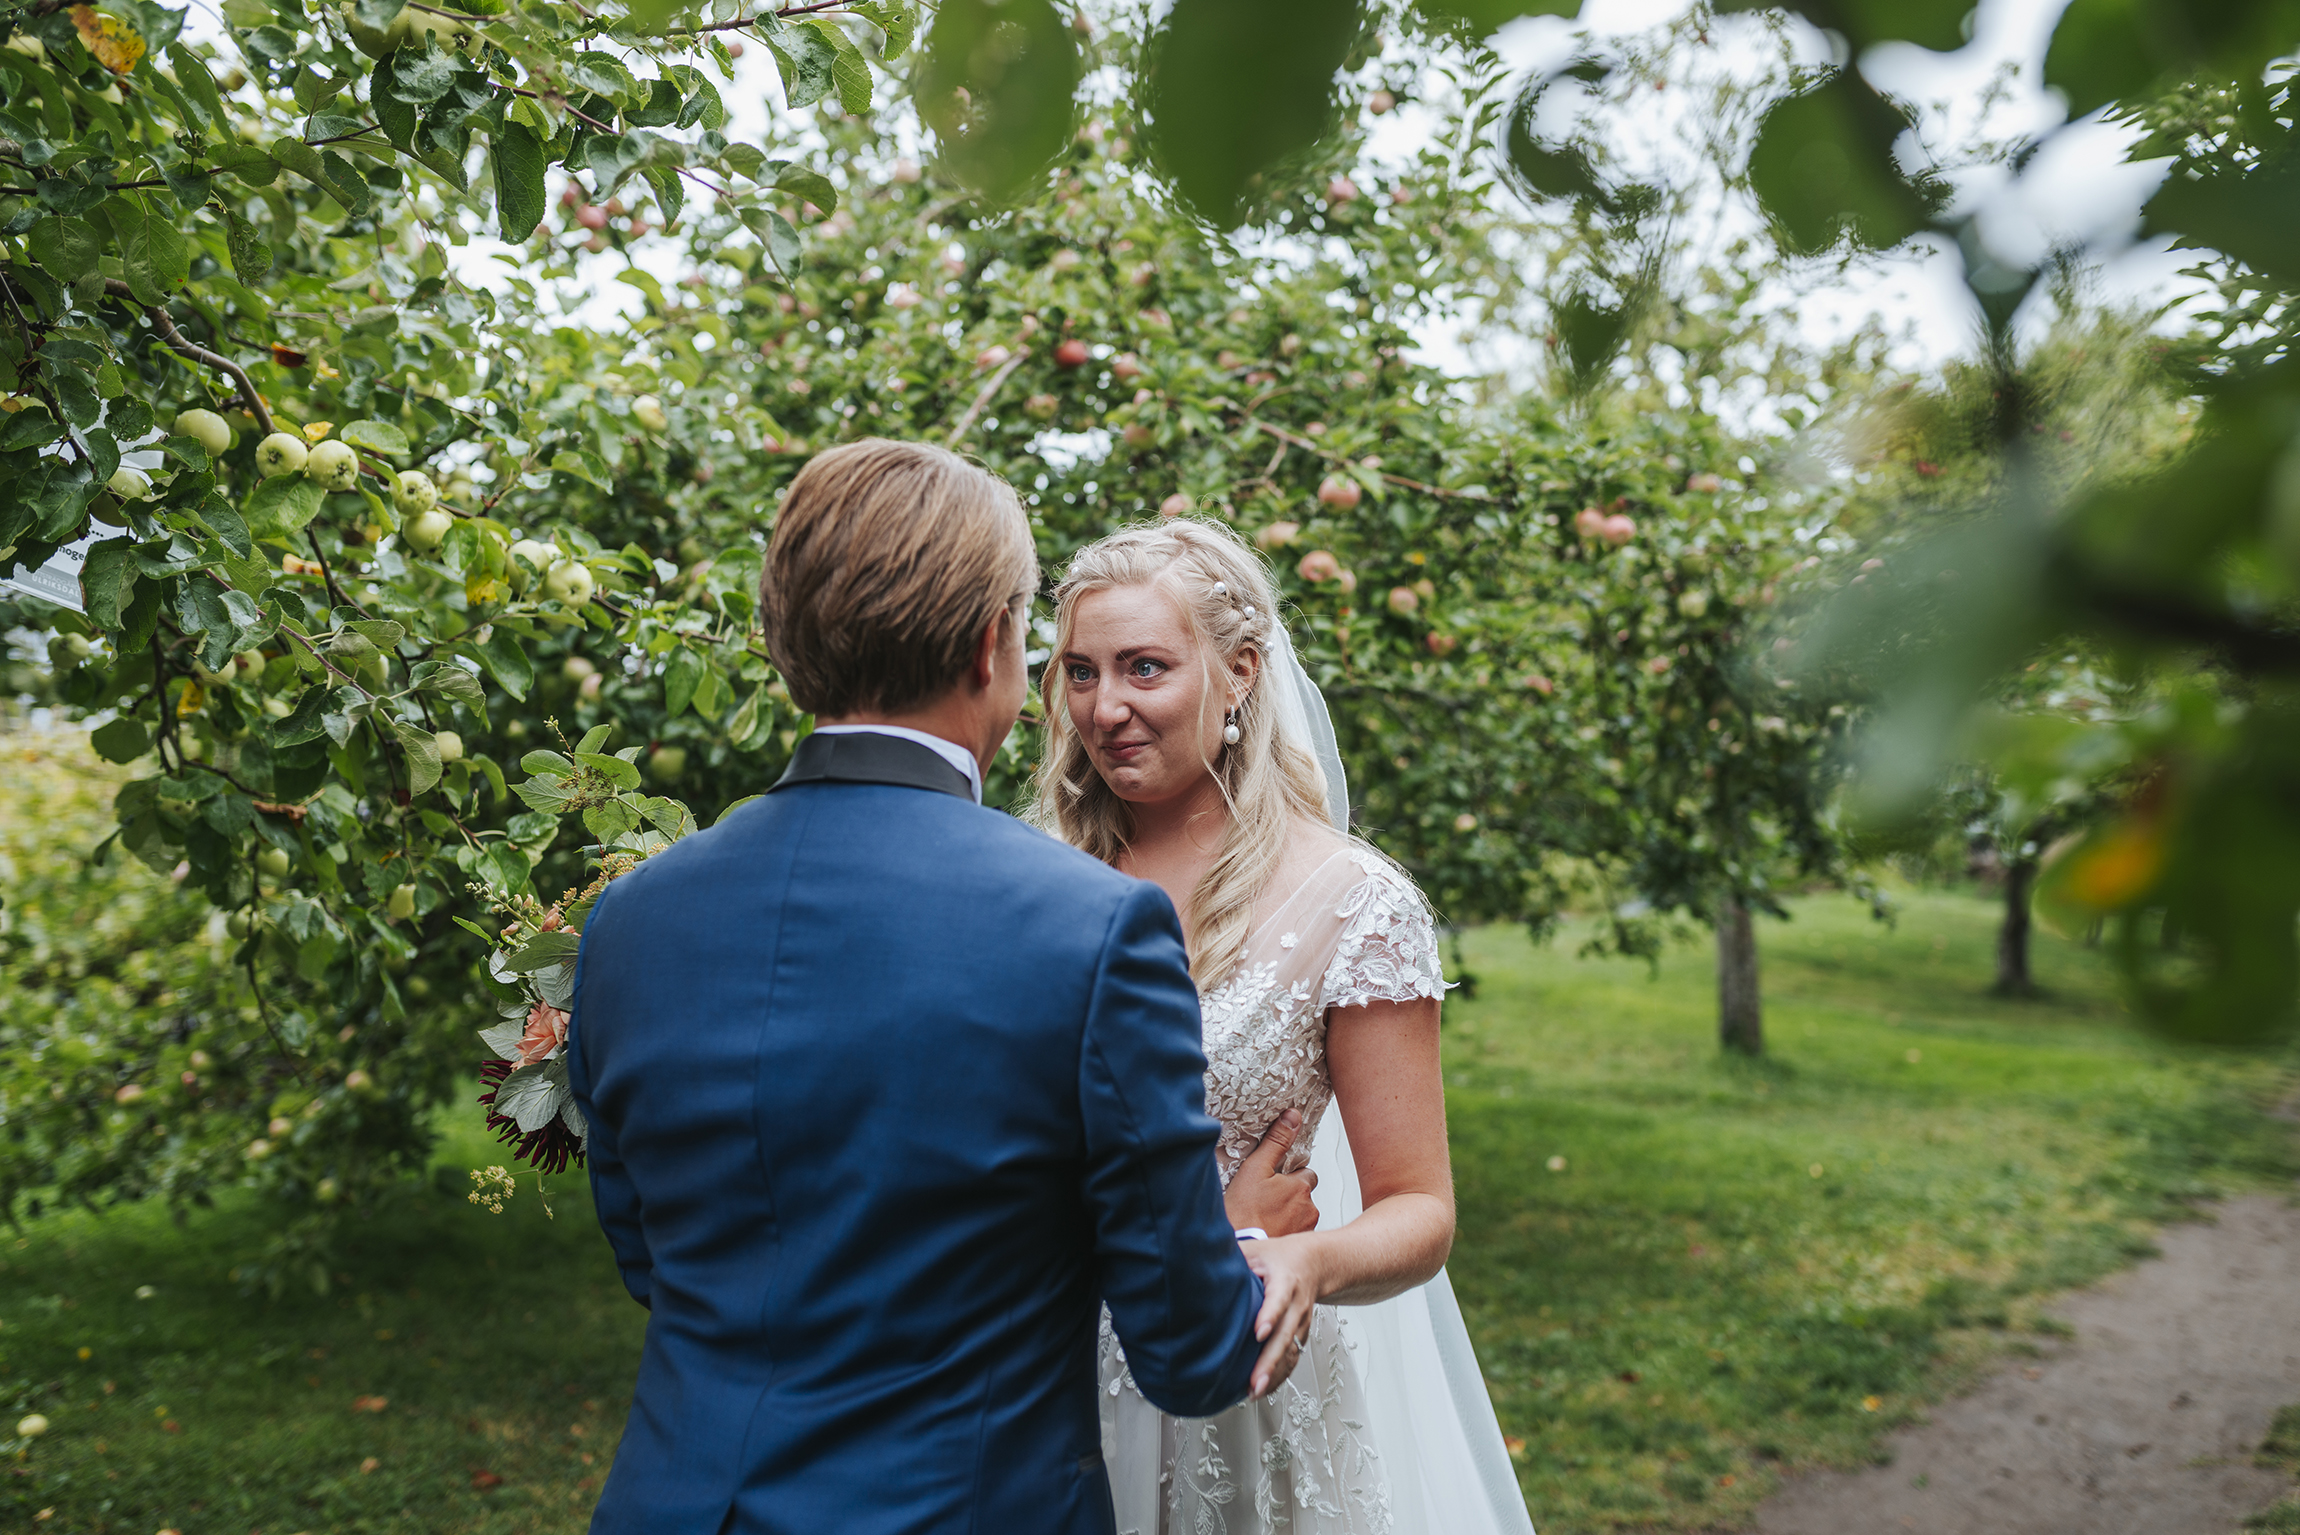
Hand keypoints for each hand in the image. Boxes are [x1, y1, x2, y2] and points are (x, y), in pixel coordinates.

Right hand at [1223, 1108, 1320, 1238]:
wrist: (1237, 1249)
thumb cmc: (1242, 1212)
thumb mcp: (1255, 1169)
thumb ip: (1275, 1142)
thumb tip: (1292, 1117)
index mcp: (1300, 1186)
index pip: (1305, 1173)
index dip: (1288, 1176)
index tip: (1272, 1182)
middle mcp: (1309, 1207)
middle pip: (1304, 1194)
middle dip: (1291, 1195)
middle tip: (1266, 1201)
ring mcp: (1306, 1228)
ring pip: (1301, 1213)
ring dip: (1289, 1213)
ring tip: (1264, 1217)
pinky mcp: (1299, 1244)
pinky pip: (1297, 1232)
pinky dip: (1286, 1230)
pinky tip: (1268, 1230)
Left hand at [1238, 1234, 1321, 1397]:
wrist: (1314, 1263)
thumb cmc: (1280, 1257)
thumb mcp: (1255, 1250)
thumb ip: (1232, 1257)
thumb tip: (1198, 1260)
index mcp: (1285, 1281)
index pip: (1279, 1299)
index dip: (1270, 1316)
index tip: (1259, 1333)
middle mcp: (1296, 1304)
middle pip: (1285, 1335)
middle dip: (1269, 1360)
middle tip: (1254, 1381)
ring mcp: (1300, 1322)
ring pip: (1290, 1351)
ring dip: (1273, 1374)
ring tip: (1254, 1391)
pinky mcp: (1300, 1335)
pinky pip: (1292, 1358)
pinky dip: (1279, 1376)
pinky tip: (1263, 1388)